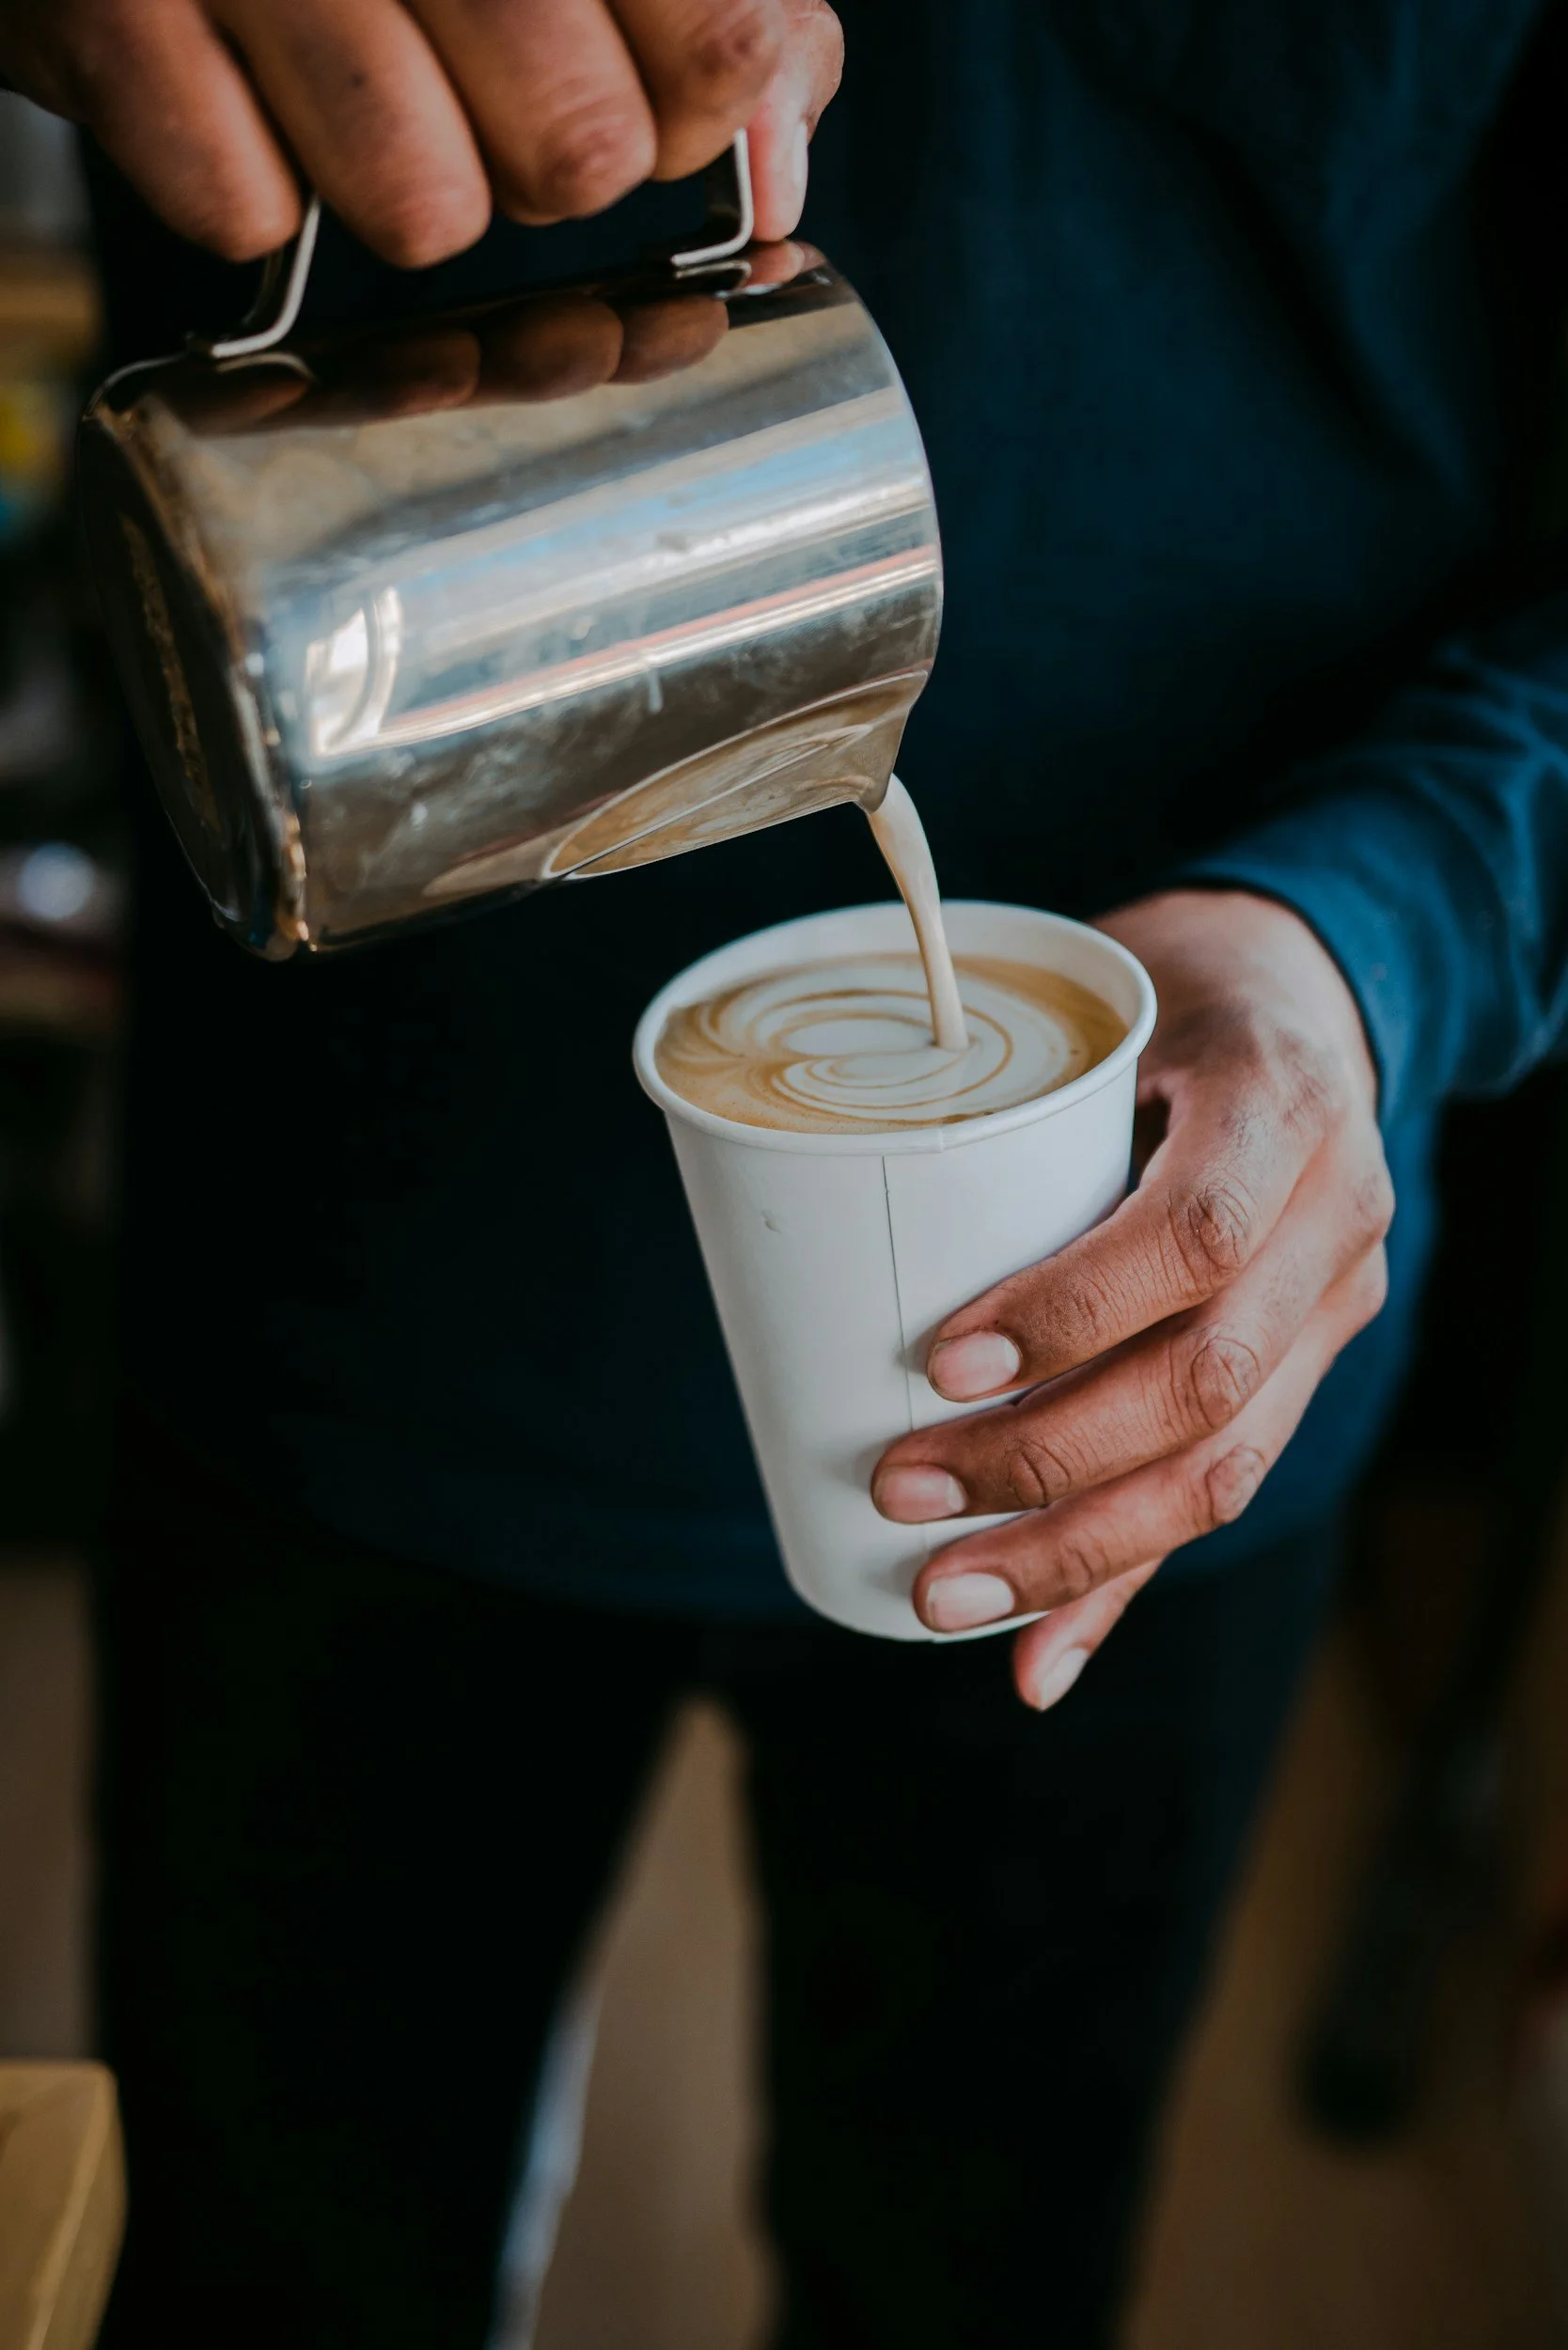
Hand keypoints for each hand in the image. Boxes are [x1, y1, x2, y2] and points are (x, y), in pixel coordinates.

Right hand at [1, 0, 841, 262]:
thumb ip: (725, 10)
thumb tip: (776, 184)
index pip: (722, 53)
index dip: (690, 114)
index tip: (645, 92)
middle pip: (578, 156)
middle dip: (548, 162)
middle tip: (482, 90)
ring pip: (422, 213)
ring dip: (404, 191)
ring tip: (358, 94)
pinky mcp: (108, 15)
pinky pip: (244, 213)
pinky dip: (245, 185)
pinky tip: (235, 90)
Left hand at [871, 890, 1393, 1710]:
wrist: (1304, 991)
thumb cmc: (1163, 995)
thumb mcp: (1099, 1016)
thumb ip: (1010, 1109)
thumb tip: (824, 1211)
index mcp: (1280, 1109)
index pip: (1197, 1237)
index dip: (1072, 1311)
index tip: (941, 1359)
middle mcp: (1336, 1219)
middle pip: (1209, 1385)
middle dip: (1045, 1461)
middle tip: (901, 1486)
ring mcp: (1338, 1305)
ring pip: (1227, 1469)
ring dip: (1073, 1553)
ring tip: (941, 1596)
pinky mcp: (1312, 1366)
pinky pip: (1226, 1494)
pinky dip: (1123, 1589)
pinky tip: (1040, 1661)